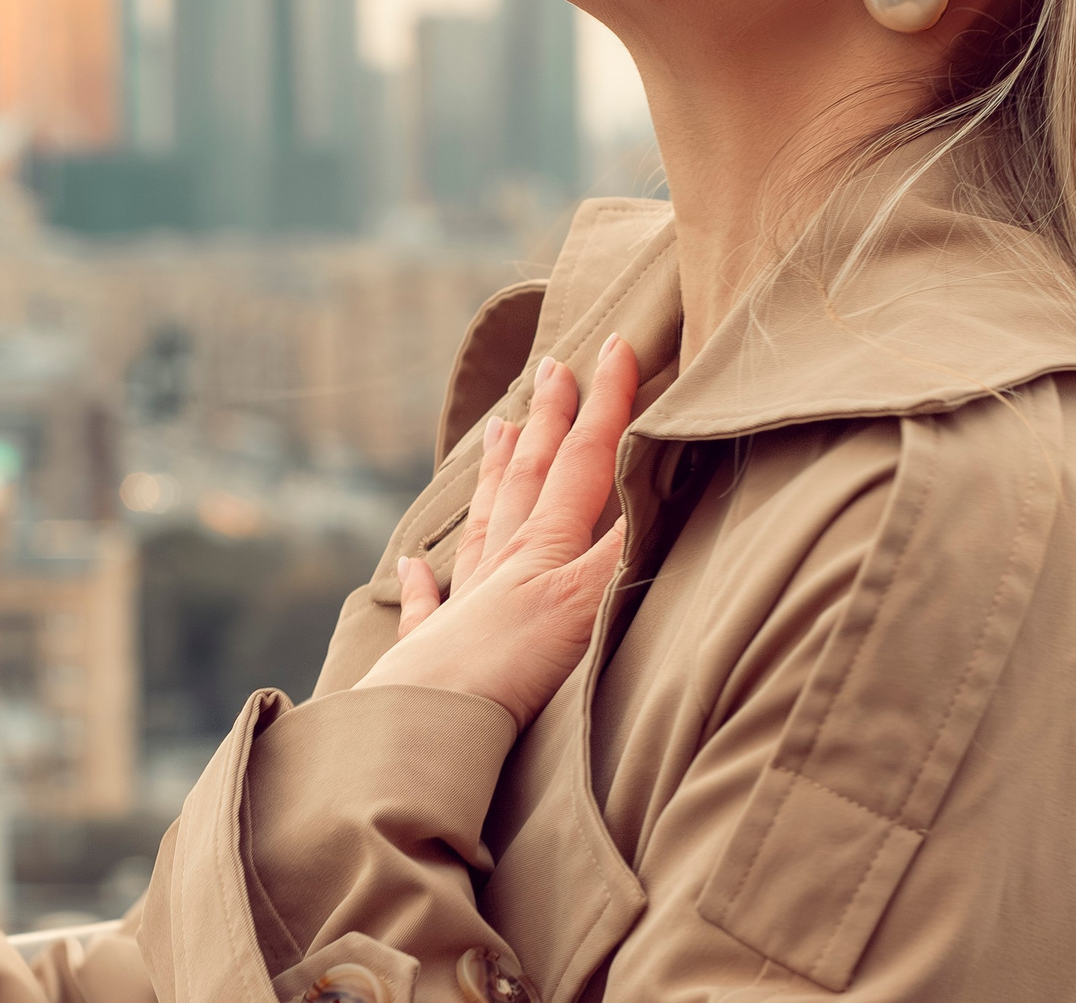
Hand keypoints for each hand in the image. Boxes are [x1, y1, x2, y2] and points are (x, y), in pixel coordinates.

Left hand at [355, 335, 637, 726]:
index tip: (618, 348)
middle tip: (553, 367)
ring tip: (495, 430)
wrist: (428, 727)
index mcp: (546, 551)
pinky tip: (416, 565)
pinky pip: (429, 610)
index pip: (585, 463)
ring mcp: (465, 607)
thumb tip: (659, 493)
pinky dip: (426, 585)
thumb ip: (625, 553)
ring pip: (486, 524)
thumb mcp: (590, 608)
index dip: (607, 405)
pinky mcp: (432, 656)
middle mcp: (505, 567)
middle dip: (550, 421)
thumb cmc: (513, 673)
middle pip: (531, 477)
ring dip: (496, 472)